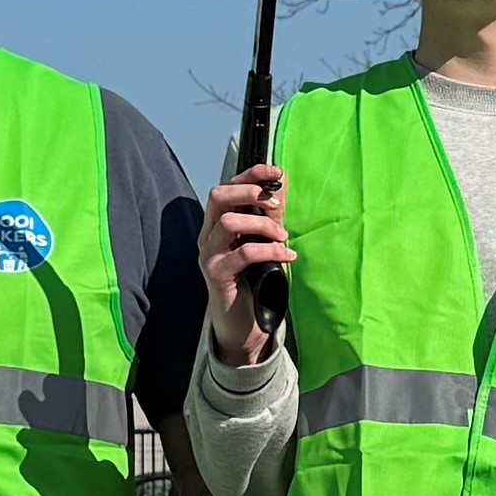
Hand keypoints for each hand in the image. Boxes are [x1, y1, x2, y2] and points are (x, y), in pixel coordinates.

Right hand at [200, 161, 293, 367]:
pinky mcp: (216, 274)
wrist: (242, 323)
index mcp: (217, 224)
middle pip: (218, 197)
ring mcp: (208, 255)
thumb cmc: (252, 281)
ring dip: (263, 226)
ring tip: (283, 238)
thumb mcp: (263, 244)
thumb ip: (269, 218)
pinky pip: (243, 253)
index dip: (250, 175)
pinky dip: (270, 250)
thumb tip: (282, 186)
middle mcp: (207, 236)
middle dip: (250, 194)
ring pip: (229, 223)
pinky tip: (288, 255)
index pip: (227, 187)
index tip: (276, 172)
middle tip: (276, 205)